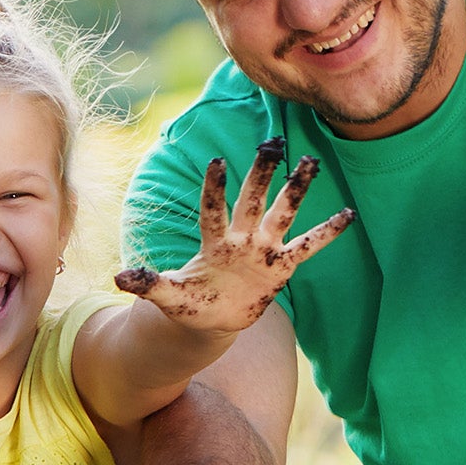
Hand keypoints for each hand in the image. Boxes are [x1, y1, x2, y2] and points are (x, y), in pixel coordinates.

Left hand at [116, 139, 352, 333]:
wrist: (211, 319)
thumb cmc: (189, 302)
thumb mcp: (168, 296)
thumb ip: (148, 284)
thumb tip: (118, 277)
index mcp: (213, 243)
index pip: (213, 211)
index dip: (215, 189)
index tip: (218, 161)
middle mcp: (240, 239)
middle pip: (252, 201)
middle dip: (261, 175)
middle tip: (272, 144)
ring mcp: (263, 249)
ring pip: (282, 214)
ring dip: (296, 190)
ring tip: (309, 162)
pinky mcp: (281, 266)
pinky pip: (307, 246)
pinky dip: (326, 232)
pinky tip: (347, 214)